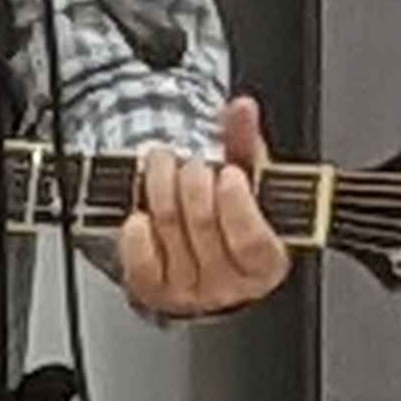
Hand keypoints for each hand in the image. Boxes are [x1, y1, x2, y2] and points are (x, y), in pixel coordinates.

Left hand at [117, 95, 291, 317]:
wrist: (200, 257)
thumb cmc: (231, 219)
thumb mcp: (247, 182)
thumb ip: (245, 143)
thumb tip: (242, 109)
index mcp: (265, 262)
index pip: (251, 239)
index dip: (237, 204)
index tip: (227, 172)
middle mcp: (230, 284)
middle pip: (204, 224)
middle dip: (193, 180)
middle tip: (190, 161)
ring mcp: (191, 291)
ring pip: (169, 229)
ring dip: (160, 186)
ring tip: (162, 163)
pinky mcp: (155, 292)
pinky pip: (140, 260)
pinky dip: (135, 233)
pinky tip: (139, 214)